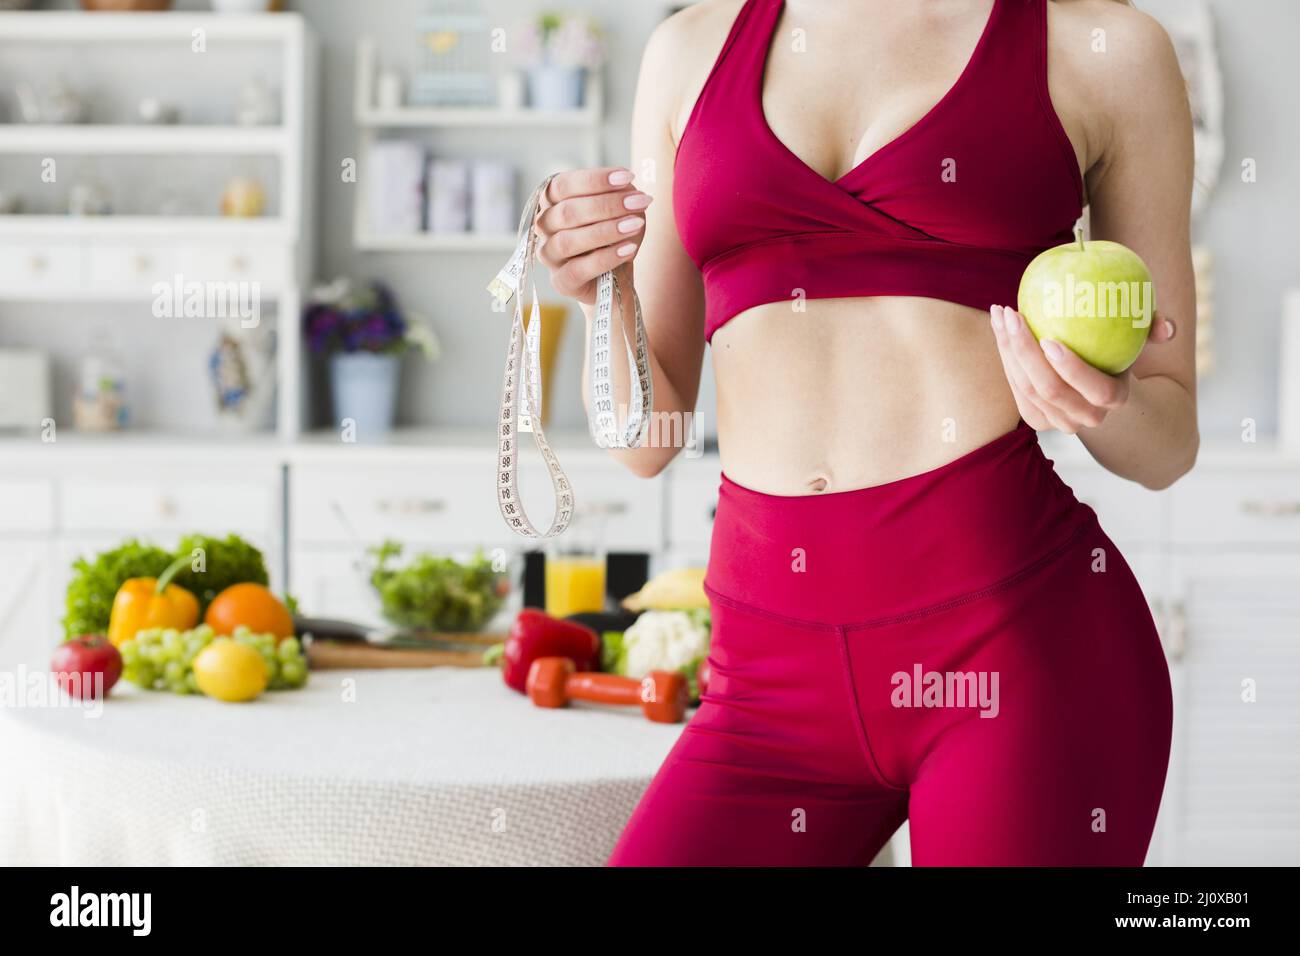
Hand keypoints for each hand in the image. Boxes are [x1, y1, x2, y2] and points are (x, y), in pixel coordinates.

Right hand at [534, 166, 652, 304]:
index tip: (628, 177)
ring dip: (606, 231)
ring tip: (636, 225)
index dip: (594, 180)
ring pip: (568, 241)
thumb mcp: (622, 212)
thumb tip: (628, 189)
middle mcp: (544, 227)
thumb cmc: (614, 238)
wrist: (615, 280)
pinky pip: (577, 270)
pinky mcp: (560, 281)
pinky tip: (629, 249)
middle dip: (607, 205)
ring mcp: (548, 256)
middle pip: (567, 212)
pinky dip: (605, 258)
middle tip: (640, 202)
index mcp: (552, 202)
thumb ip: (622, 196)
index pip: (562, 185)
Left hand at [990, 304, 1176, 434]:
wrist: (1093, 381)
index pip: (1094, 389)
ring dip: (1008, 348)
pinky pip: (1014, 388)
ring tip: (1002, 313)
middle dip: (1026, 351)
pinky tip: (1000, 325)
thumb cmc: (1116, 347)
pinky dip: (1004, 355)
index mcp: (1112, 398)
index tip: (1050, 338)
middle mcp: (1084, 417)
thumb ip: (1151, 326)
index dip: (1071, 368)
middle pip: (1049, 389)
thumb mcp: (1136, 335)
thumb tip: (1167, 328)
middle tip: (1014, 315)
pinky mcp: (1033, 417)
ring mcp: (1056, 422)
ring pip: (1025, 388)